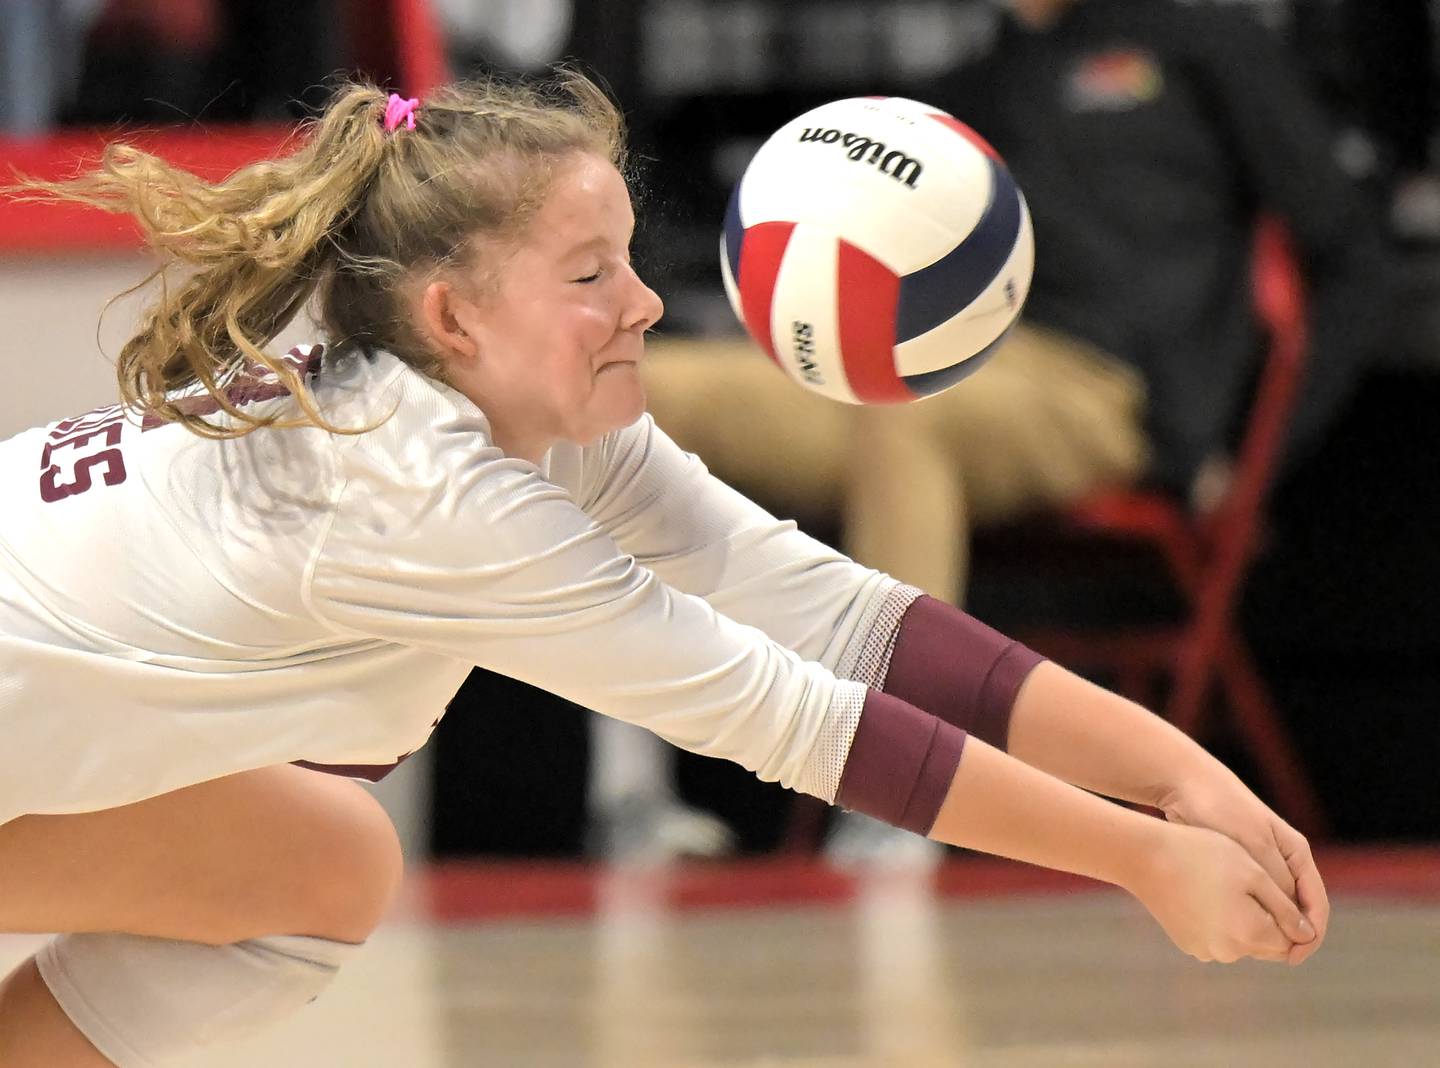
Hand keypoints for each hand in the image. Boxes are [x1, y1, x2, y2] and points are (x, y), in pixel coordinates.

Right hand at [1129, 822, 1315, 963]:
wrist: (1145, 857)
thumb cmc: (1202, 855)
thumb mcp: (1252, 873)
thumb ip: (1285, 908)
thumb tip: (1306, 935)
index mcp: (1250, 934)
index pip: (1292, 939)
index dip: (1295, 916)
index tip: (1279, 887)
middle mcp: (1229, 951)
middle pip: (1268, 944)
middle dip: (1272, 920)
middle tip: (1256, 883)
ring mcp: (1205, 950)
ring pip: (1243, 940)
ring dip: (1247, 920)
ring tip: (1231, 883)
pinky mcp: (1188, 943)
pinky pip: (1219, 937)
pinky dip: (1223, 921)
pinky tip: (1210, 891)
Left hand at [1157, 769, 1329, 964]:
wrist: (1185, 785)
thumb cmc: (1221, 811)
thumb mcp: (1253, 847)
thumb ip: (1276, 883)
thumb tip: (1297, 924)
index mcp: (1297, 854)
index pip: (1317, 905)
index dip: (1310, 937)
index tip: (1292, 958)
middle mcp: (1284, 862)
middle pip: (1295, 912)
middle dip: (1285, 937)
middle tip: (1264, 956)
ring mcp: (1260, 866)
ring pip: (1270, 910)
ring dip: (1264, 930)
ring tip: (1246, 948)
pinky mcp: (1236, 869)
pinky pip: (1248, 902)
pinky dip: (1245, 918)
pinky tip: (1229, 931)